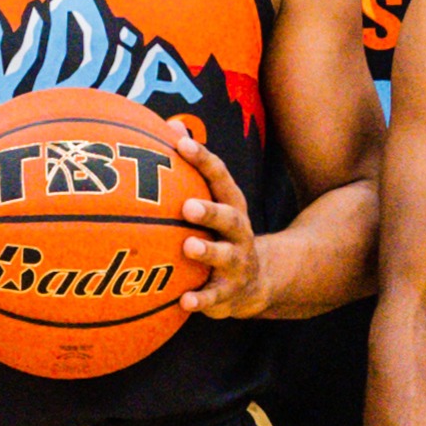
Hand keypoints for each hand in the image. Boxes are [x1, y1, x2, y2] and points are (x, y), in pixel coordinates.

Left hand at [167, 121, 266, 317]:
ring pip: (225, 256)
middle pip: (228, 217)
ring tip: (189, 247)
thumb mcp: (213, 202)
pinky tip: (185, 302)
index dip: (201, 158)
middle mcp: (238, 231)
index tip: (179, 141)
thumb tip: (169, 124)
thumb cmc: (220, 232)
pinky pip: (216, 298)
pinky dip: (202, 300)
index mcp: (231, 205)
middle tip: (187, 206)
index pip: (219, 176)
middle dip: (209, 211)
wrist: (256, 281)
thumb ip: (193, 170)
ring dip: (208, 251)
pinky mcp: (229, 292)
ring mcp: (237, 262)